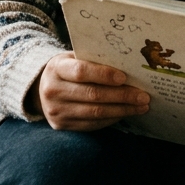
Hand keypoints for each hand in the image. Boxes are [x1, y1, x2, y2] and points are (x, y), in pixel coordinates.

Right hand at [30, 52, 149, 130]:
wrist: (41, 89)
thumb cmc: (67, 69)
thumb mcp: (73, 58)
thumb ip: (93, 60)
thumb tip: (128, 65)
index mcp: (56, 69)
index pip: (81, 72)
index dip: (104, 75)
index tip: (125, 78)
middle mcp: (53, 91)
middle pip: (92, 95)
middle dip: (122, 96)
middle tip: (143, 96)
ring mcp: (57, 111)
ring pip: (95, 113)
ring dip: (122, 110)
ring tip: (141, 106)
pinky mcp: (62, 126)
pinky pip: (92, 124)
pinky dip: (112, 119)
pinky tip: (126, 113)